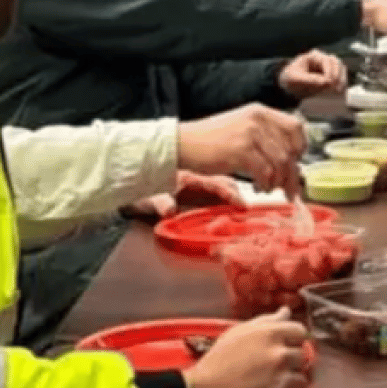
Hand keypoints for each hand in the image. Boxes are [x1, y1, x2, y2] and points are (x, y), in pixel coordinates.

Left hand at [123, 172, 244, 217]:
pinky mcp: (200, 192)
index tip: (242, 204)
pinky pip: (221, 190)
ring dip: (239, 192)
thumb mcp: (147, 200)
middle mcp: (197, 179)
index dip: (230, 194)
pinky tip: (241, 203)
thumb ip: (160, 202)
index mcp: (188, 178)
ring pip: (226, 184)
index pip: (215, 183)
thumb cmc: (141, 196)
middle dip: (241, 191)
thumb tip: (168, 209)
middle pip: (226, 181)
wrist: (133, 185)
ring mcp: (200, 185)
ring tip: (252, 200)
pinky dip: (233, 195)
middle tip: (253, 202)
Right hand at [176, 104, 304, 199]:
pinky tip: (260, 187)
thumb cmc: (210, 140)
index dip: (300, 147)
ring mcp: (250, 134)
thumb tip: (289, 158)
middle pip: (290, 149)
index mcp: (260, 111)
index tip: (296, 161)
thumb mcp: (242, 127)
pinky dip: (266, 184)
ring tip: (270, 188)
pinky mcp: (241, 151)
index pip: (295, 126)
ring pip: (281, 162)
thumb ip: (265, 136)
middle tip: (289, 188)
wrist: (183, 143)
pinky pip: (265, 172)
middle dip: (291, 173)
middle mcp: (258, 119)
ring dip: (279, 181)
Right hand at [185, 307, 310, 387]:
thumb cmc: (215, 366)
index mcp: (271, 335)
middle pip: (301, 356)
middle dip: (288, 363)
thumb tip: (285, 312)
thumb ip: (266, 321)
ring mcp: (284, 382)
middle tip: (266, 371)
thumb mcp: (236, 334)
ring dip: (287, 384)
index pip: (300, 332)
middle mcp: (281, 357)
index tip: (281, 349)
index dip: (291, 341)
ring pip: (300, 380)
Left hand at [278, 50, 346, 98]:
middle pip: (336, 63)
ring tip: (339, 90)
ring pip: (340, 68)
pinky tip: (339, 91)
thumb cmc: (290, 80)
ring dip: (341, 79)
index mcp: (314, 56)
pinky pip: (340, 76)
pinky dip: (341, 82)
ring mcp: (328, 66)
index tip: (329, 83)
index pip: (327, 61)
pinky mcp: (330, 74)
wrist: (289, 86)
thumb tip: (326, 82)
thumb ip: (309, 80)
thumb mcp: (295, 80)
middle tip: (336, 88)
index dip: (330, 72)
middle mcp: (323, 59)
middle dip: (338, 75)